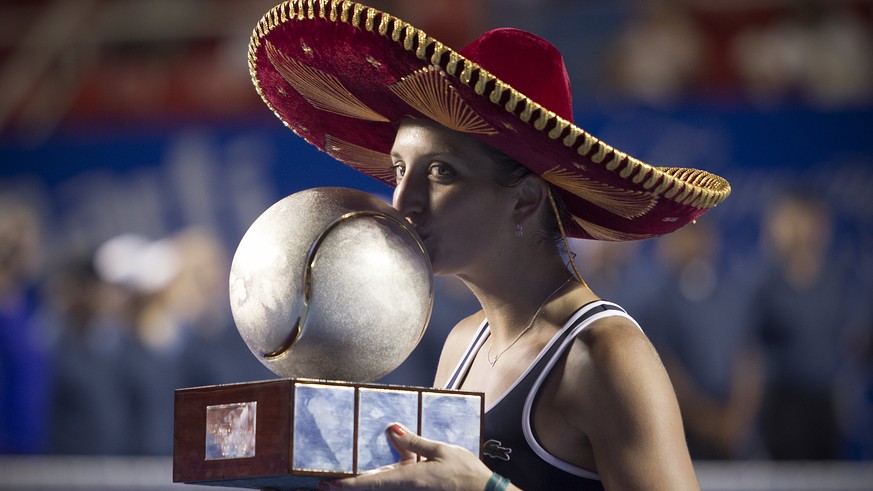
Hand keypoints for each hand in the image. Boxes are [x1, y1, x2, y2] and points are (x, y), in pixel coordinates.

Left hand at [321, 423, 491, 489]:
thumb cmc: (466, 473)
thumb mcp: (441, 451)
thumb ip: (414, 442)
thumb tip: (390, 430)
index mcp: (410, 479)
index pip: (371, 482)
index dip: (346, 484)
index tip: (326, 484)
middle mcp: (408, 490)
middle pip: (374, 487)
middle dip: (352, 484)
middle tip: (328, 481)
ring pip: (386, 485)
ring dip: (370, 480)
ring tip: (348, 476)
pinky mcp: (421, 490)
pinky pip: (399, 483)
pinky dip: (388, 477)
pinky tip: (393, 464)